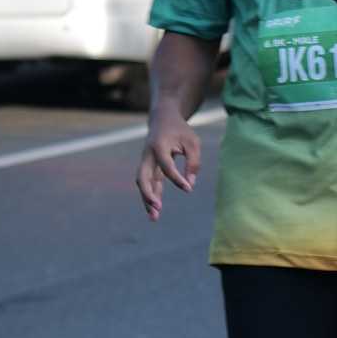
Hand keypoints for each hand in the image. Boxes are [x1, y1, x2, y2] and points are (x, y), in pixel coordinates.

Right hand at [137, 103, 200, 220]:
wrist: (163, 119)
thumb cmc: (181, 131)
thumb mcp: (193, 142)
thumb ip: (193, 162)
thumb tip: (190, 184)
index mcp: (159, 146)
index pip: (166, 166)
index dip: (177, 179)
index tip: (188, 188)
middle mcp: (148, 155)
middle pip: (143, 176)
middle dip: (148, 193)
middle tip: (157, 207)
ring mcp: (146, 162)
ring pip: (143, 183)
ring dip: (147, 200)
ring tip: (154, 218)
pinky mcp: (149, 168)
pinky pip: (147, 184)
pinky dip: (150, 197)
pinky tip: (155, 213)